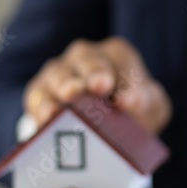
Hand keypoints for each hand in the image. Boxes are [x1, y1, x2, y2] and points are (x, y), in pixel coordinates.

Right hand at [23, 36, 171, 132]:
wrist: (103, 133)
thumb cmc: (129, 112)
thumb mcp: (148, 105)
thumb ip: (146, 100)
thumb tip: (131, 101)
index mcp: (116, 54)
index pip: (121, 61)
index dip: (125, 81)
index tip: (127, 100)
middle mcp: (85, 56)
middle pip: (89, 60)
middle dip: (95, 72)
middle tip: (100, 85)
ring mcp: (59, 72)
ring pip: (60, 73)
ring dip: (65, 84)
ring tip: (71, 96)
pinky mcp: (39, 93)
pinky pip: (38, 96)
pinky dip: (42, 105)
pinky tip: (49, 116)